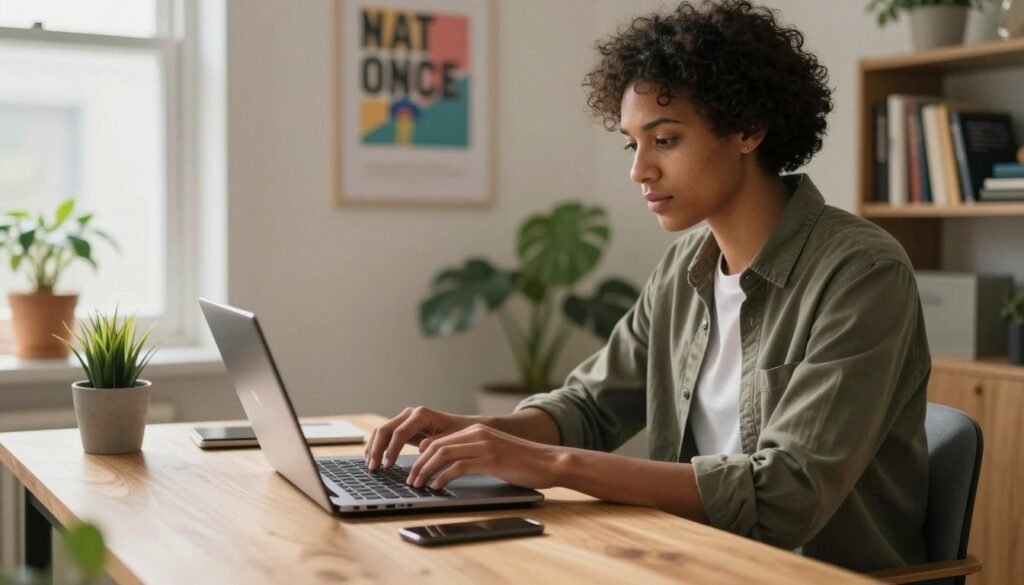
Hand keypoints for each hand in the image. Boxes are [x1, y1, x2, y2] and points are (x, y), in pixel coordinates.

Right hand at [364, 406, 476, 470]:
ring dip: (373, 448)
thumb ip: (436, 443)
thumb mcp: (452, 439)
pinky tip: (373, 459)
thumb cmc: (460, 433)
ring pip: (381, 430)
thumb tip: (421, 449)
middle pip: (385, 429)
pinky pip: (385, 435)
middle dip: (377, 449)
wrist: (464, 427)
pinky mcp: (403, 426)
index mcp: (422, 414)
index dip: (391, 449)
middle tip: (374, 468)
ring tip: (371, 466)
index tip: (388, 465)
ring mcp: (405, 418)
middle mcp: (410, 413)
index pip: (400, 432)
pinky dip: (377, 446)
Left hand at [406, 423, 561, 490]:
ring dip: (426, 471)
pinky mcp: (491, 460)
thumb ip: (473, 454)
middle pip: (436, 446)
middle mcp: (478, 434)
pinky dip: (443, 477)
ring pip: (443, 454)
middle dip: (418, 464)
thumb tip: (448, 467)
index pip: (439, 439)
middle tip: (410, 480)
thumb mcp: (494, 452)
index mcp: (477, 430)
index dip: (422, 455)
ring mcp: (484, 445)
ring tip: (418, 485)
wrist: (549, 461)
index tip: (414, 469)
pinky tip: (437, 487)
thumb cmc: (522, 461)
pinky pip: (459, 467)